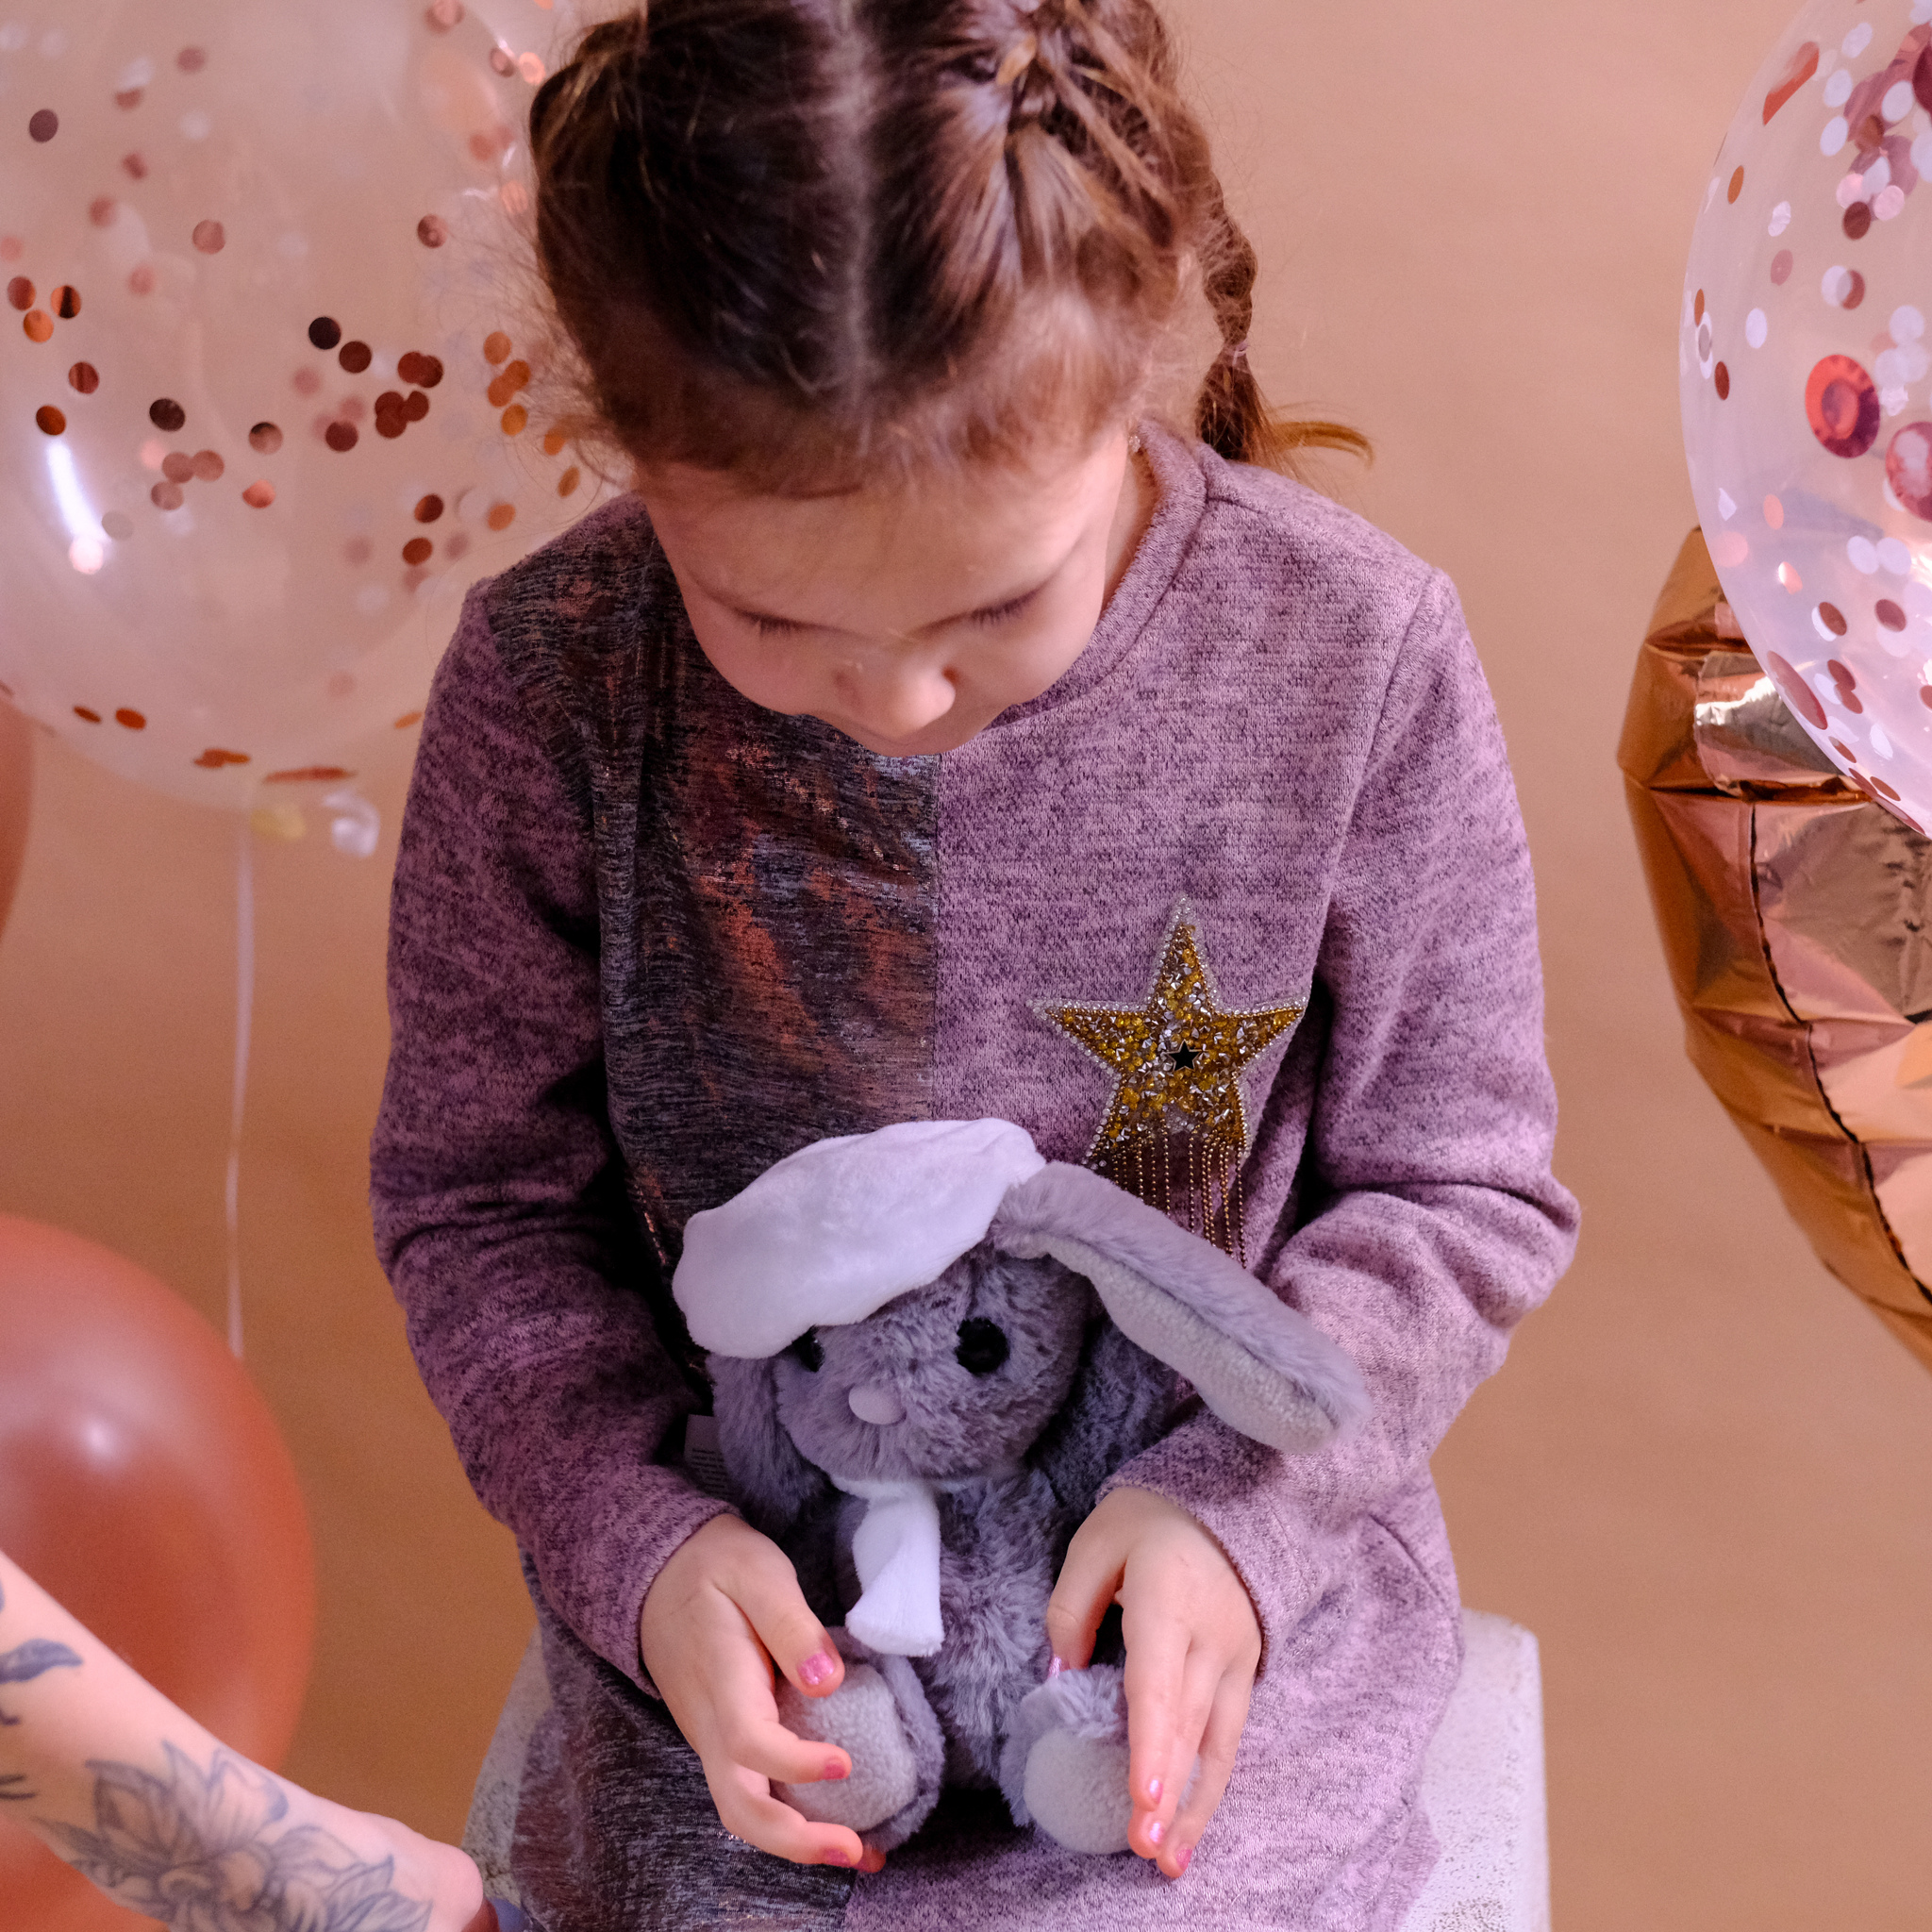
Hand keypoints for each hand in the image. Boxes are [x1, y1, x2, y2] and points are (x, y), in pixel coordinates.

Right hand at [639, 1513, 884, 1871]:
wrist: (657, 1573)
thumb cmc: (714, 1567)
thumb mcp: (757, 1572)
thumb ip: (791, 1623)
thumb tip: (826, 1682)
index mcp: (720, 1681)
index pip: (751, 1742)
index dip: (795, 1763)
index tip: (845, 1763)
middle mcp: (712, 1724)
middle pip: (740, 1806)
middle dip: (795, 1841)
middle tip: (857, 1851)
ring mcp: (714, 1738)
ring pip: (743, 1810)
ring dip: (796, 1841)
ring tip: (861, 1851)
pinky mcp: (725, 1740)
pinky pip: (752, 1791)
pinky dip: (791, 1818)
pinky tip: (836, 1819)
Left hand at [1045, 1486, 1260, 1879]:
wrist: (1231, 1497)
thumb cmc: (1153, 1519)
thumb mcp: (1096, 1542)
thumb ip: (1072, 1607)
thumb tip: (1065, 1673)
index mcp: (1171, 1600)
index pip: (1159, 1682)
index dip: (1151, 1745)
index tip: (1144, 1800)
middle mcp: (1211, 1637)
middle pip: (1187, 1724)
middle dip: (1168, 1793)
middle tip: (1145, 1850)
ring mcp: (1236, 1658)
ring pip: (1217, 1743)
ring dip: (1195, 1806)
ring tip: (1170, 1861)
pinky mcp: (1246, 1671)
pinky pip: (1229, 1736)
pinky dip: (1211, 1783)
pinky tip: (1192, 1821)